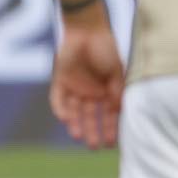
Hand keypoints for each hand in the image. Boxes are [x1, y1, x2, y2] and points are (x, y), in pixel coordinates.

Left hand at [50, 21, 123, 148]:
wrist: (88, 30)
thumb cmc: (107, 50)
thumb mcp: (117, 73)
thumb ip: (117, 92)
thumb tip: (119, 111)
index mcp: (107, 91)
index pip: (109, 115)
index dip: (111, 128)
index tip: (113, 143)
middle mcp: (91, 93)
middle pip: (90, 117)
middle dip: (92, 131)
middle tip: (95, 147)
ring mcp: (75, 88)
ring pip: (74, 111)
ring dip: (76, 124)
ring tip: (79, 137)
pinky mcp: (60, 81)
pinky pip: (58, 99)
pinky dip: (61, 109)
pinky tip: (65, 119)